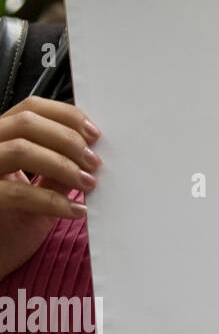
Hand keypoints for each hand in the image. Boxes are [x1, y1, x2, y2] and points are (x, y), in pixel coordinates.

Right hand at [0, 98, 100, 280]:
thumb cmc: (11, 225)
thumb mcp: (41, 190)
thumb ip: (58, 169)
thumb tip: (93, 152)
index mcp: (0, 138)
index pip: (31, 108)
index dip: (66, 116)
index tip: (95, 134)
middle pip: (26, 123)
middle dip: (68, 140)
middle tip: (95, 162)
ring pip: (20, 150)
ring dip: (63, 165)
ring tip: (88, 183)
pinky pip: (18, 192)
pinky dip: (52, 201)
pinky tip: (75, 211)